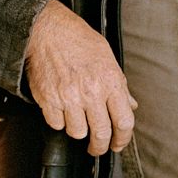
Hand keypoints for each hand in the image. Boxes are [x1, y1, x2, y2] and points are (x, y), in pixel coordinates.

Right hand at [24, 1, 137, 154]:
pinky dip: (59, 121)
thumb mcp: (107, 58)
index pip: (124, 122)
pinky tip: (61, 110)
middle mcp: (91, 91)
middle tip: (97, 148)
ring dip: (78, 130)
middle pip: (101, 134)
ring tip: (77, 120)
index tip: (118, 144)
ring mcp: (69, 97)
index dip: (123, 139)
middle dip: (100, 146)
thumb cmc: (77, 39)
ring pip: (77, 132)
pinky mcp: (49, 100)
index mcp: (110, 82)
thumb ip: (120, 85)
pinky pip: (56, 124)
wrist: (47, 30)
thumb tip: (130, 105)